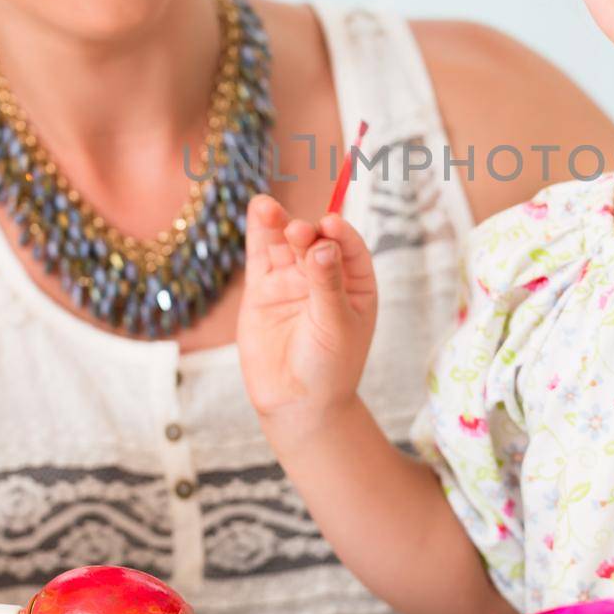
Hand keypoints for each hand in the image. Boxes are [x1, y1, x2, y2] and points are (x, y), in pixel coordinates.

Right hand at [236, 194, 377, 433]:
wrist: (297, 406)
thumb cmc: (330, 369)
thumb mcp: (336, 326)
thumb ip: (327, 285)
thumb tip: (322, 245)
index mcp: (355, 283)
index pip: (349, 248)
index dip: (339, 234)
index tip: (330, 225)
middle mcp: (323, 276)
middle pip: (314, 242)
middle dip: (306, 233)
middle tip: (299, 233)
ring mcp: (292, 280)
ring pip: (284, 243)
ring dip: (278, 223)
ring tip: (267, 207)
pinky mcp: (263, 288)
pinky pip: (261, 255)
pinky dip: (259, 233)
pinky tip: (258, 210)